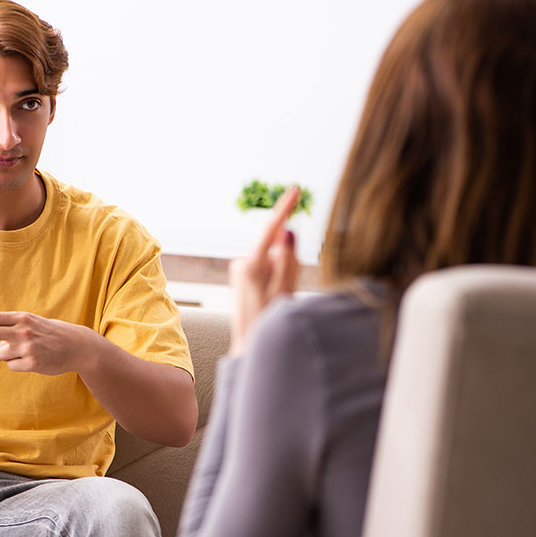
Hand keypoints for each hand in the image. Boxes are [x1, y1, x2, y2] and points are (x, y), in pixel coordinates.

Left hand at [0, 311, 99, 373]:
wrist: (77, 346)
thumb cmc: (49, 335)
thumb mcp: (30, 330)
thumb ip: (9, 339)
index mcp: (21, 318)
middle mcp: (23, 330)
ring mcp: (27, 347)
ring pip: (1, 355)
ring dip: (9, 355)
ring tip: (30, 351)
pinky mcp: (32, 362)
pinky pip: (12, 366)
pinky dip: (19, 364)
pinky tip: (35, 359)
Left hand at [229, 187, 299, 355]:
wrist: (248, 346)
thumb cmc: (267, 323)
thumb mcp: (284, 291)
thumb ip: (288, 261)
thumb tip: (289, 231)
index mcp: (251, 266)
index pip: (271, 230)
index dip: (284, 209)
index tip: (294, 190)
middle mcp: (242, 262)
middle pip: (276, 248)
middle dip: (287, 262)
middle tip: (285, 291)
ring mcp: (241, 268)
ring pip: (273, 259)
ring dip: (281, 273)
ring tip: (274, 299)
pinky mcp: (243, 274)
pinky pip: (267, 267)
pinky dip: (274, 277)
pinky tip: (267, 298)